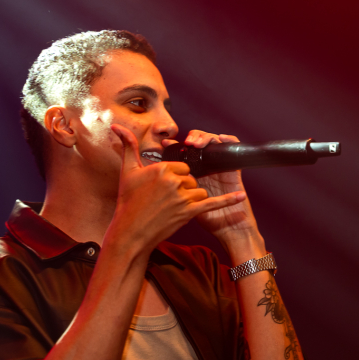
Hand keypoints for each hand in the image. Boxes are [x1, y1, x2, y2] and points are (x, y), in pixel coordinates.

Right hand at [107, 125, 244, 254]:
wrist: (130, 232)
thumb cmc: (128, 202)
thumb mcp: (127, 172)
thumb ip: (128, 146)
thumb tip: (117, 127)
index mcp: (162, 169)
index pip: (181, 166)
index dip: (175, 176)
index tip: (163, 187)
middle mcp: (174, 181)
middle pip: (191, 178)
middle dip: (183, 188)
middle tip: (165, 200)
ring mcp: (182, 197)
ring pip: (198, 191)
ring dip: (190, 198)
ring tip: (172, 208)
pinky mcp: (189, 213)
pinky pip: (212, 203)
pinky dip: (228, 201)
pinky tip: (241, 197)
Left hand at [168, 130, 259, 243]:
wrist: (230, 229)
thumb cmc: (207, 219)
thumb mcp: (185, 206)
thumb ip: (172, 190)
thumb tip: (153, 181)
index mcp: (195, 171)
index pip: (185, 149)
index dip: (176, 144)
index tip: (165, 143)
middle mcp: (208, 165)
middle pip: (200, 141)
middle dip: (193, 137)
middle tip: (186, 142)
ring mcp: (221, 166)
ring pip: (214, 142)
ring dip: (206, 138)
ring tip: (197, 142)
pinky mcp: (234, 169)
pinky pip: (234, 152)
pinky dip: (230, 141)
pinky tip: (222, 139)